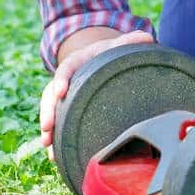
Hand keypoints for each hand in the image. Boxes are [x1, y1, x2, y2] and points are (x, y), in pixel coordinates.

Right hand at [39, 30, 154, 155]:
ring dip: (48, 129)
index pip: (66, 68)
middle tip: (47, 127)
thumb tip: (147, 37)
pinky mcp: (66, 109)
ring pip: (50, 111)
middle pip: (51, 94)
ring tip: (47, 146)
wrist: (99, 58)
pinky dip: (55, 139)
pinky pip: (57, 123)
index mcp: (77, 62)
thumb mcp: (118, 45)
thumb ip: (130, 41)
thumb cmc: (110, 53)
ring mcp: (64, 95)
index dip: (61, 79)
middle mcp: (66, 79)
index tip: (61, 91)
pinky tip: (54, 156)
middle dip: (48, 111)